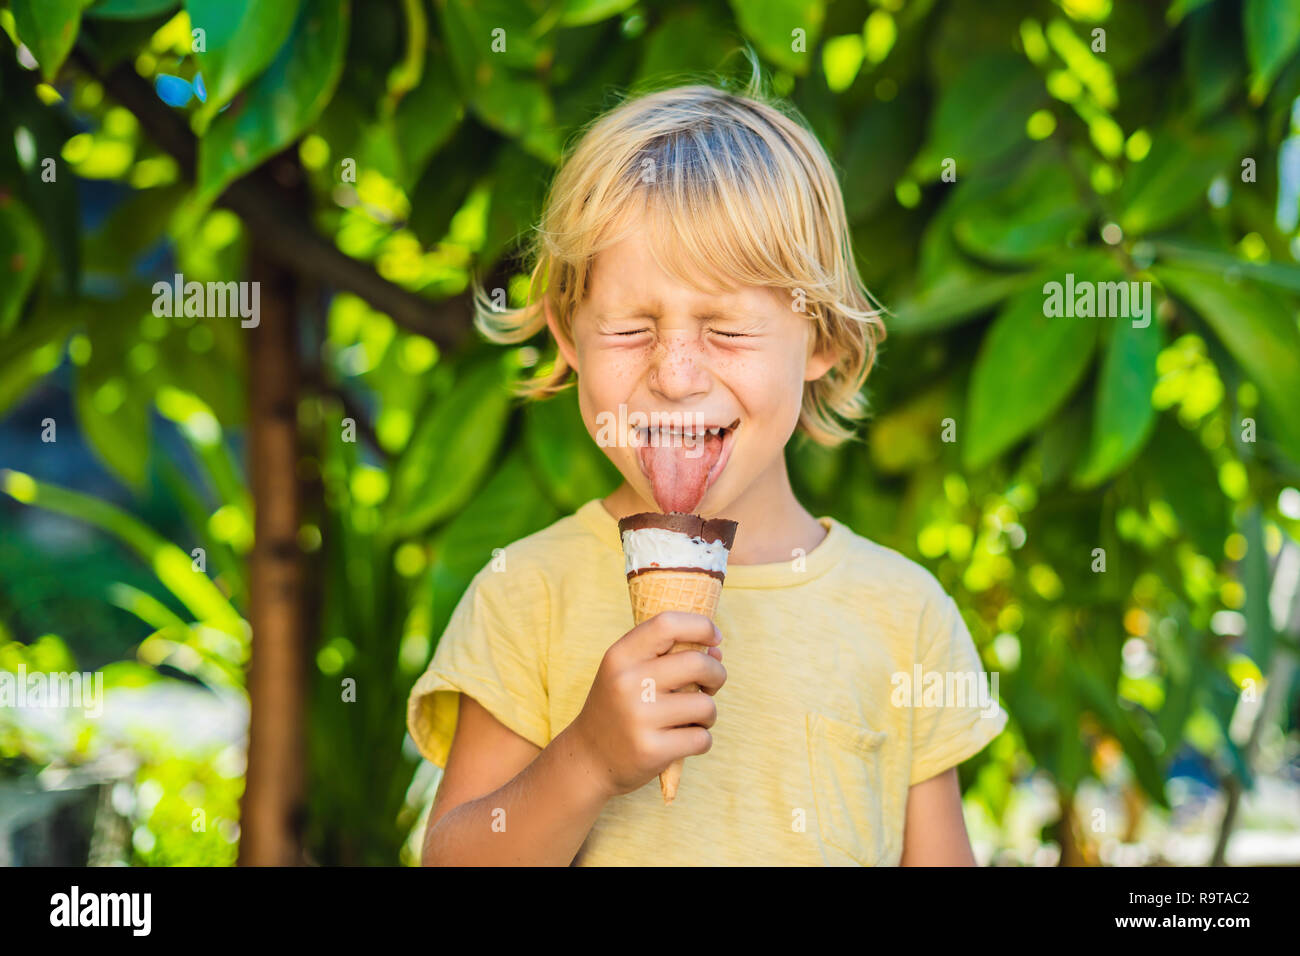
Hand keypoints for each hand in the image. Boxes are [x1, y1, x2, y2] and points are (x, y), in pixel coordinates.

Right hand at [568, 611, 725, 797]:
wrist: (589, 759)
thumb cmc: (619, 709)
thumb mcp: (629, 673)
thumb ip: (669, 656)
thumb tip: (717, 650)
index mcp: (620, 656)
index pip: (667, 624)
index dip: (700, 625)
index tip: (714, 637)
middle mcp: (627, 683)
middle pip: (697, 663)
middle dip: (717, 674)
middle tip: (711, 685)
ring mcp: (638, 718)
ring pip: (705, 705)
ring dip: (709, 713)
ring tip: (693, 718)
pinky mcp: (651, 750)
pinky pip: (702, 738)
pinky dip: (702, 739)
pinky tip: (684, 740)